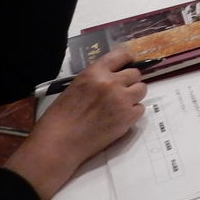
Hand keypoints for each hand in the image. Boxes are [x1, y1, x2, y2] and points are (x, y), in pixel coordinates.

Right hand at [5, 48, 145, 199]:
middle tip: (120, 91)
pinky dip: (133, 113)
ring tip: (120, 105)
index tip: (128, 63)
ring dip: (133, 96)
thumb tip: (113, 76)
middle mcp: (111, 82)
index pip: (121, 55)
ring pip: (141, 89)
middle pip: (135, 74)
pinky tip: (119, 118)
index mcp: (95, 72)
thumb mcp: (75, 87)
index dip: (128, 59)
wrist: (58, 144)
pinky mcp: (128, 117)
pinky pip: (140, 109)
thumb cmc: (59, 117)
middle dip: (129, 81)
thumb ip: (96, 79)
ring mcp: (122, 99)